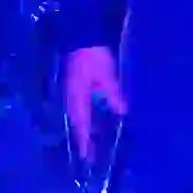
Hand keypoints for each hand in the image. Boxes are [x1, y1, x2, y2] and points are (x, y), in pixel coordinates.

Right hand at [62, 46, 127, 161]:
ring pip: (76, 116)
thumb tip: (121, 112)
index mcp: (77, 97)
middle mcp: (71, 97)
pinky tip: (89, 120)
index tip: (86, 158)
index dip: (84, 142)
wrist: (82, 35)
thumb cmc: (94, 55)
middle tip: (88, 156)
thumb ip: (113, 94)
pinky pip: (77, 107)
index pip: (81, 125)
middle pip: (76, 123)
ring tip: (89, 142)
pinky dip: (83, 117)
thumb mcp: (107, 74)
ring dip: (82, 129)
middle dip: (82, 139)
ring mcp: (71, 90)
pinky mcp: (73, 84)